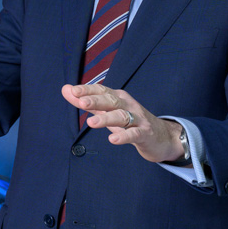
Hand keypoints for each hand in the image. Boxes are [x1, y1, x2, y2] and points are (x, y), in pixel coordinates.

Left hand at [61, 84, 185, 163]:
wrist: (161, 137)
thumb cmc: (130, 121)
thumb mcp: (107, 111)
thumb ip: (87, 102)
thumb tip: (65, 89)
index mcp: (118, 98)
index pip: (102, 90)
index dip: (88, 90)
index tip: (73, 90)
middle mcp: (128, 105)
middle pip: (111, 101)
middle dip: (96, 100)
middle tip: (81, 102)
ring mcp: (138, 119)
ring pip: (122, 116)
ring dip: (106, 118)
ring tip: (91, 122)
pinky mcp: (145, 134)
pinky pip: (134, 134)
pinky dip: (124, 136)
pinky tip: (113, 139)